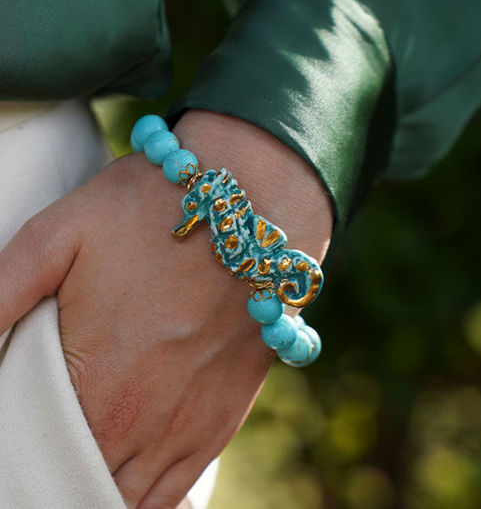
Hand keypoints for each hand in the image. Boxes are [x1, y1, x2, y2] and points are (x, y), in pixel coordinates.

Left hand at [0, 110, 332, 507]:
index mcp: (93, 382)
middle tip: (36, 468)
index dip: (17, 461)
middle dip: (50, 481)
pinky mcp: (224, 418)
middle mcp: (141, 422)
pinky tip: (125, 489)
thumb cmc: (155, 210)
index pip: (33, 457)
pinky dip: (144, 504)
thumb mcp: (58, 233)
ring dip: (93, 494)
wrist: (255, 203)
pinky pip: (177, 494)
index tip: (16, 450)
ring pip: (125, 500)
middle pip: (78, 484)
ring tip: (72, 479)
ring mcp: (188, 427)